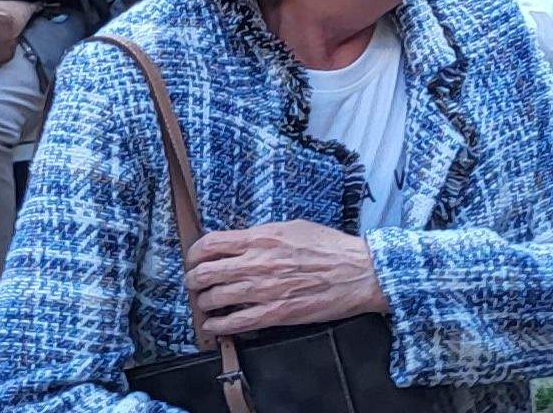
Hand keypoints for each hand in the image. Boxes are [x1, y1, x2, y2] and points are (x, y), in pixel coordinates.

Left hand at [187, 223, 387, 335]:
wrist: (358, 272)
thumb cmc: (330, 247)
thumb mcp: (293, 227)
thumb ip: (263, 235)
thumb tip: (240, 242)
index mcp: (261, 238)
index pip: (211, 243)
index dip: (195, 253)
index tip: (194, 259)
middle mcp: (257, 263)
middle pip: (206, 272)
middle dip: (193, 279)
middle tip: (194, 283)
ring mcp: (265, 290)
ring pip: (215, 297)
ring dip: (203, 302)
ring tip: (204, 303)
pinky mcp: (276, 313)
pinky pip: (236, 322)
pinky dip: (218, 324)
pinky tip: (214, 324)